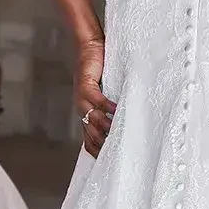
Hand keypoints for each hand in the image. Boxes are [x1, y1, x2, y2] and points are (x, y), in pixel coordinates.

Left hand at [74, 37, 115, 155]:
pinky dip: (107, 106)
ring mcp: (82, 98)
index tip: (109, 162)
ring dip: (106, 128)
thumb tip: (127, 120)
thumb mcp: (105, 92)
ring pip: (93, 119)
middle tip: (118, 153)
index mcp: (85, 113)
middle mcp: (82, 109)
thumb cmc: (99, 69)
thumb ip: (111, 108)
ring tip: (119, 134)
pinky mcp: (86, 84)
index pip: (88, 140)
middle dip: (103, 144)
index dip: (97, 152)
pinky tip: (117, 110)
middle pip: (90, 133)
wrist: (88, 47)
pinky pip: (97, 100)